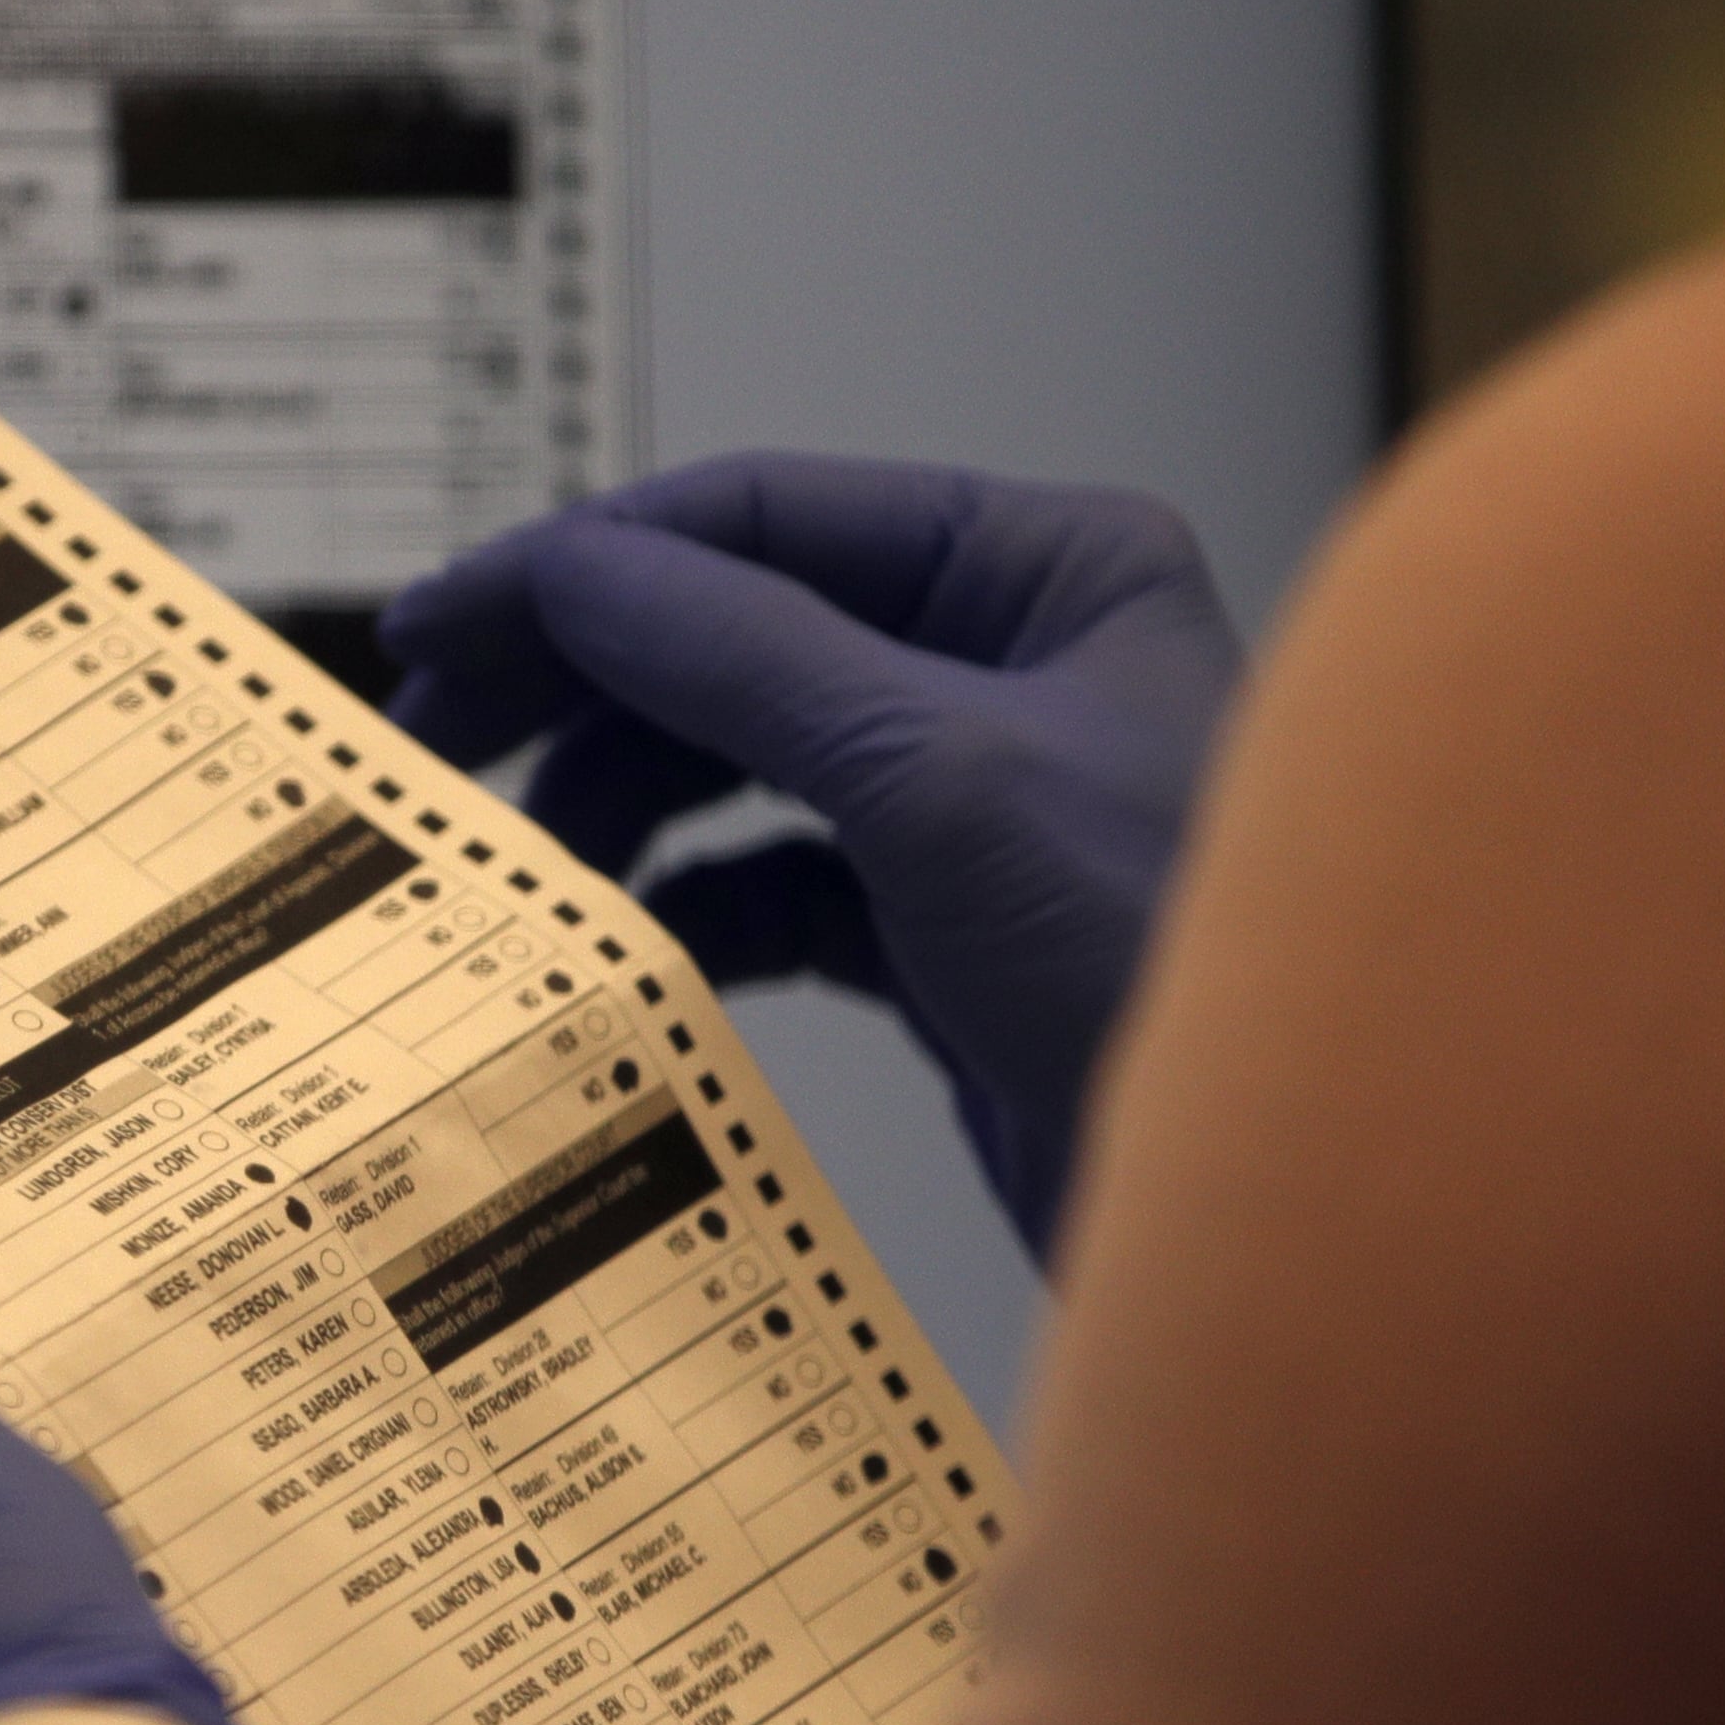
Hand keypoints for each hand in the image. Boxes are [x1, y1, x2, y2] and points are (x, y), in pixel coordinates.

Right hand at [379, 453, 1243, 1256]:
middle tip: (439, 744)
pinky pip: (784, 887)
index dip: (589, 566)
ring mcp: (986, 803)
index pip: (766, 517)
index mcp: (1051, 567)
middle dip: (589, 684)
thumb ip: (741, 659)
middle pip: (741, 631)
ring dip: (630, 798)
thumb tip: (576, 575)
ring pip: (749, 760)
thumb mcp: (939, 780)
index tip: (444, 629)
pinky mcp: (959, 935)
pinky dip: (699, 907)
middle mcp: (1022, 663)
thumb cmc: (1175, 965)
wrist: (1284, 1208)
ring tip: (534, 857)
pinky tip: (640, 946)